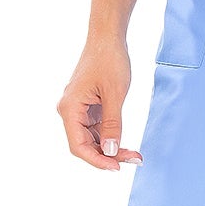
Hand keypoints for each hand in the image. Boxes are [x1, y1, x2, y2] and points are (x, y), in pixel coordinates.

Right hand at [58, 41, 143, 169]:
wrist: (107, 38)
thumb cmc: (109, 60)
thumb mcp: (115, 95)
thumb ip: (112, 125)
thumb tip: (110, 151)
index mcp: (70, 109)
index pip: (78, 146)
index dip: (97, 160)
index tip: (117, 167)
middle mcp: (70, 111)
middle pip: (85, 145)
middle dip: (108, 155)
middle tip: (134, 160)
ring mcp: (78, 110)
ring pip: (92, 139)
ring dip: (111, 148)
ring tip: (134, 155)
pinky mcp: (88, 107)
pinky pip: (96, 129)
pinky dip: (110, 137)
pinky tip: (125, 143)